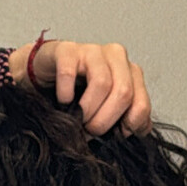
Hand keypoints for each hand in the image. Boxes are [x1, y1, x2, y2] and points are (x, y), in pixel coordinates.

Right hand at [8, 39, 152, 136]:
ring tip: (77, 119)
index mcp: (131, 73)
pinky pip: (70, 73)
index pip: (142, 104)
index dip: (128, 125)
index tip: (113, 134)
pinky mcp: (67, 50)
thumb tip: (138, 130)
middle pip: (124, 92)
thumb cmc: (77, 95)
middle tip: (90, 130)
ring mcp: (92, 51)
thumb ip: (126, 121)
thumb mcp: (106, 111)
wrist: (44, 78)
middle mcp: (116, 58)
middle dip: (105, 120)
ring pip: (102, 82)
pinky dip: (65, 93)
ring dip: (87, 109)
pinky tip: (63, 101)